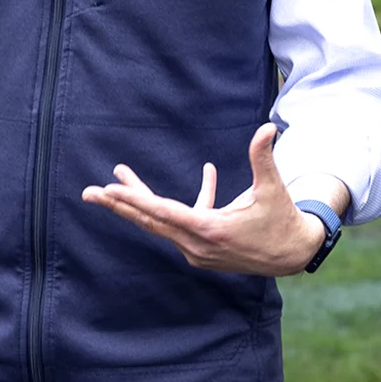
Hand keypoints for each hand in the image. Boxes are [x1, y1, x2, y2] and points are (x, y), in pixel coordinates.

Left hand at [81, 124, 325, 277]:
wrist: (292, 254)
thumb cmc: (282, 219)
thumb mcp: (273, 189)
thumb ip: (264, 158)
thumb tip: (268, 127)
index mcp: (210, 230)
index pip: (163, 213)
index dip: (135, 200)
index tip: (109, 190)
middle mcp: (197, 244)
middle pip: (150, 221)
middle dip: (119, 205)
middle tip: (87, 193)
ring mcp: (197, 250)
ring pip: (160, 223)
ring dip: (139, 201)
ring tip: (118, 177)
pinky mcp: (202, 250)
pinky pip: (182, 222)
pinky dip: (184, 202)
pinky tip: (209, 174)